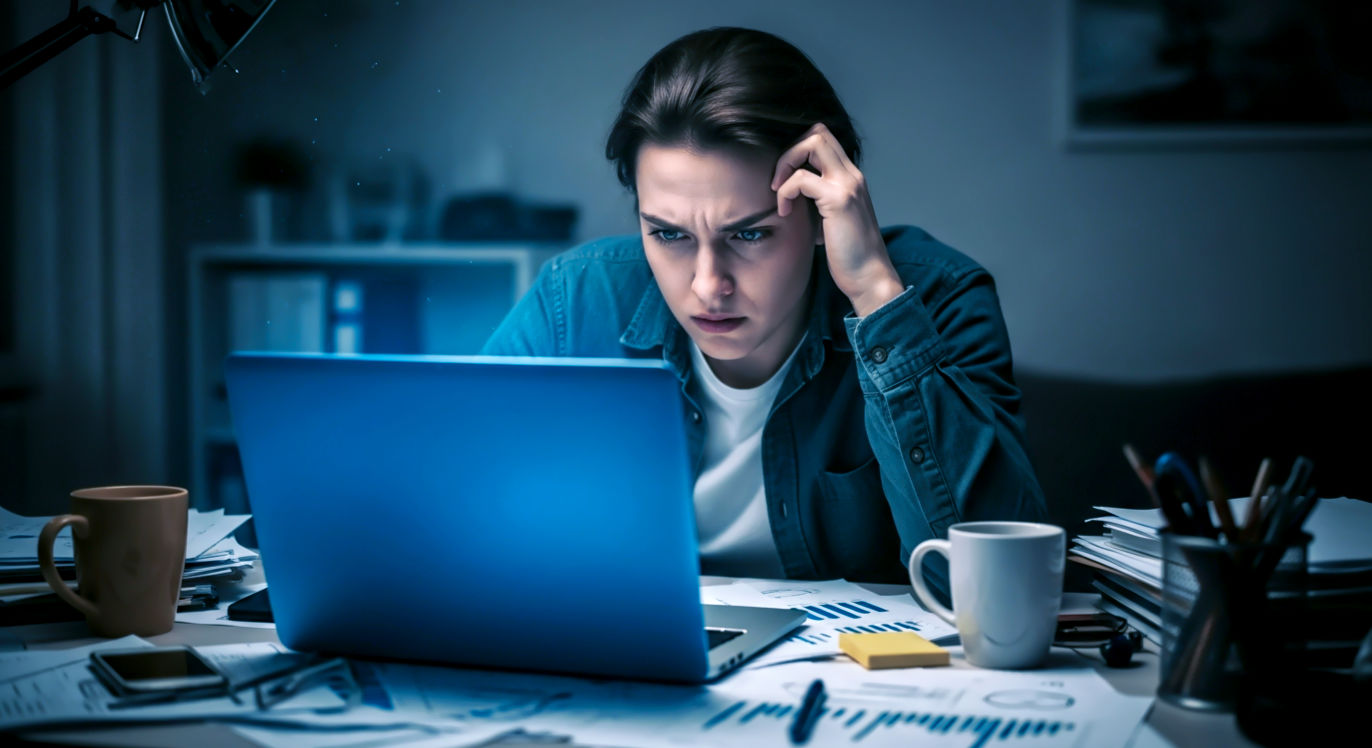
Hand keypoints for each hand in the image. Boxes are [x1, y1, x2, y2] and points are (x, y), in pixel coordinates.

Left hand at [771, 123, 903, 316]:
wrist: (869, 278)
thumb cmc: (848, 255)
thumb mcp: (829, 220)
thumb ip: (815, 201)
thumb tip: (789, 192)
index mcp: (850, 179)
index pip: (824, 140)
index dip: (797, 151)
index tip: (784, 179)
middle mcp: (852, 176)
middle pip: (818, 132)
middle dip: (789, 151)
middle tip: (778, 182)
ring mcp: (847, 185)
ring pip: (812, 143)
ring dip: (785, 165)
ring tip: (779, 195)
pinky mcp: (839, 201)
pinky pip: (802, 178)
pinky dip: (785, 191)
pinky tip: (784, 213)